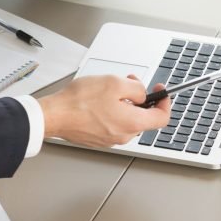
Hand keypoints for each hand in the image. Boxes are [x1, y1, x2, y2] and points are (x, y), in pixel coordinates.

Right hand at [38, 75, 170, 147]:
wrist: (55, 115)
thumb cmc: (80, 101)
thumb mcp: (114, 83)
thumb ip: (135, 88)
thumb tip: (142, 92)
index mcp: (132, 123)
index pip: (162, 118)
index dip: (164, 102)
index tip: (161, 91)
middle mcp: (124, 135)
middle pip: (142, 117)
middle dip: (139, 98)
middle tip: (129, 82)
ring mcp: (110, 139)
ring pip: (126, 119)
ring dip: (124, 103)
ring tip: (108, 89)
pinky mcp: (98, 138)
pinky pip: (112, 123)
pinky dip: (111, 111)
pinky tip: (98, 100)